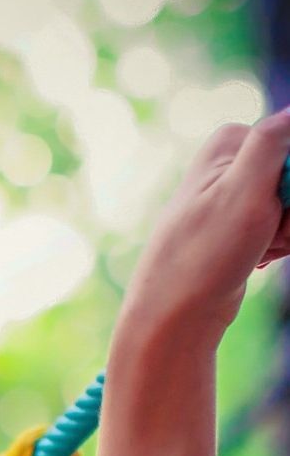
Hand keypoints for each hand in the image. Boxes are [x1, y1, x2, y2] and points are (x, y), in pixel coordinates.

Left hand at [121, 109, 289, 338]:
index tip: (275, 207)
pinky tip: (255, 259)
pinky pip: (285, 226)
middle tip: (265, 234)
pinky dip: (279, 245)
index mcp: (232, 141)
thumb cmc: (205, 253)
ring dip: (288, 232)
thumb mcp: (242, 189)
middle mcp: (234, 162)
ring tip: (256, 249)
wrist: (176, 314)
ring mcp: (239, 194)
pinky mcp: (245, 224)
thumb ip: (269, 143)